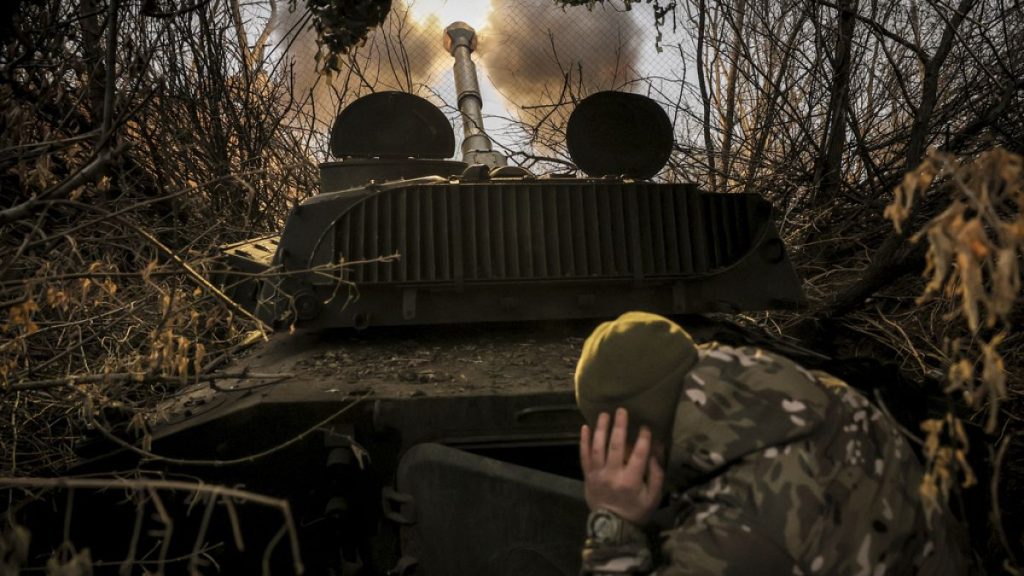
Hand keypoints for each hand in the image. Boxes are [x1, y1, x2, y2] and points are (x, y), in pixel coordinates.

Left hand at [580, 408, 664, 524]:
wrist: (612, 527)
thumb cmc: (636, 510)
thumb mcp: (653, 497)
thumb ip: (656, 474)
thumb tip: (656, 452)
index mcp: (631, 481)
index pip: (638, 454)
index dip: (642, 439)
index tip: (645, 426)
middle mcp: (612, 475)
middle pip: (615, 446)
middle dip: (619, 426)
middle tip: (621, 410)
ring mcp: (597, 474)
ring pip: (597, 447)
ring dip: (601, 429)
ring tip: (604, 414)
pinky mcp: (588, 476)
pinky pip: (583, 456)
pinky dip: (583, 441)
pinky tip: (585, 427)